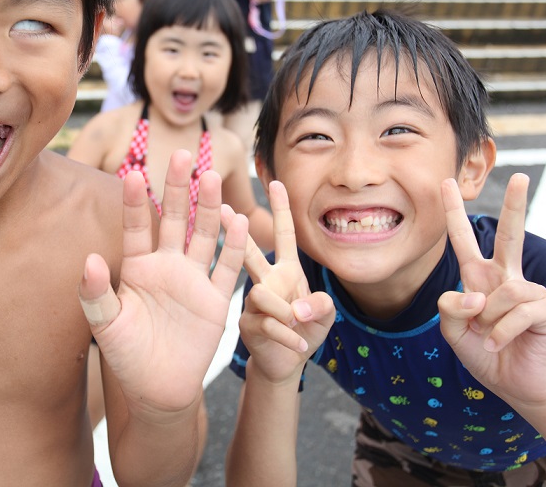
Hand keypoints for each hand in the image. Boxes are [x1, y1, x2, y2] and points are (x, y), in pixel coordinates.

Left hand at [78, 150, 246, 416]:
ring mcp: (193, 280)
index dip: (135, 202)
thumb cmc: (126, 356)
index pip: (136, 227)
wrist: (157, 389)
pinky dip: (234, 247)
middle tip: (181, 153)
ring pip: (204, 235)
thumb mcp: (105, 325)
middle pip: (175, 218)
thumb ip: (96, 294)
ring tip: (211, 176)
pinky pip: (227, 269)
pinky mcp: (216, 300)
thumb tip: (88, 260)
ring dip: (209, 207)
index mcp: (137, 267)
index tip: (132, 173)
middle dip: (178, 187)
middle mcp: (167, 266)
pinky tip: (239, 221)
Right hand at [223, 181, 333, 384]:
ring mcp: (253, 302)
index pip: (284, 234)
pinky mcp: (247, 323)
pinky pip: (268, 324)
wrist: (286, 363)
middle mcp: (266, 281)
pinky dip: (289, 337)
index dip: (281, 209)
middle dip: (234, 229)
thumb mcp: (324, 316)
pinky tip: (300, 346)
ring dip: (287, 314)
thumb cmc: (305, 332)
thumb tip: (298, 309)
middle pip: (250, 252)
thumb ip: (321, 306)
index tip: (276, 182)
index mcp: (286, 271)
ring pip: (262, 295)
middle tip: (221, 208)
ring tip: (299, 327)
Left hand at [438, 174, 545, 406]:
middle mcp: (506, 278)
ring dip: (489, 320)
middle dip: (516, 205)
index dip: (453, 213)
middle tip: (520, 176)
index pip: (464, 239)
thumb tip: (476, 293)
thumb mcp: (452, 330)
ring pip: (503, 293)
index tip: (446, 183)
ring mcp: (530, 292)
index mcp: (479, 277)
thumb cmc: (483, 352)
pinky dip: (502, 332)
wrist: (513, 383)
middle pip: (511, 235)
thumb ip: (451, 308)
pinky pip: (518, 313)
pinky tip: (500, 343)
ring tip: (490, 335)